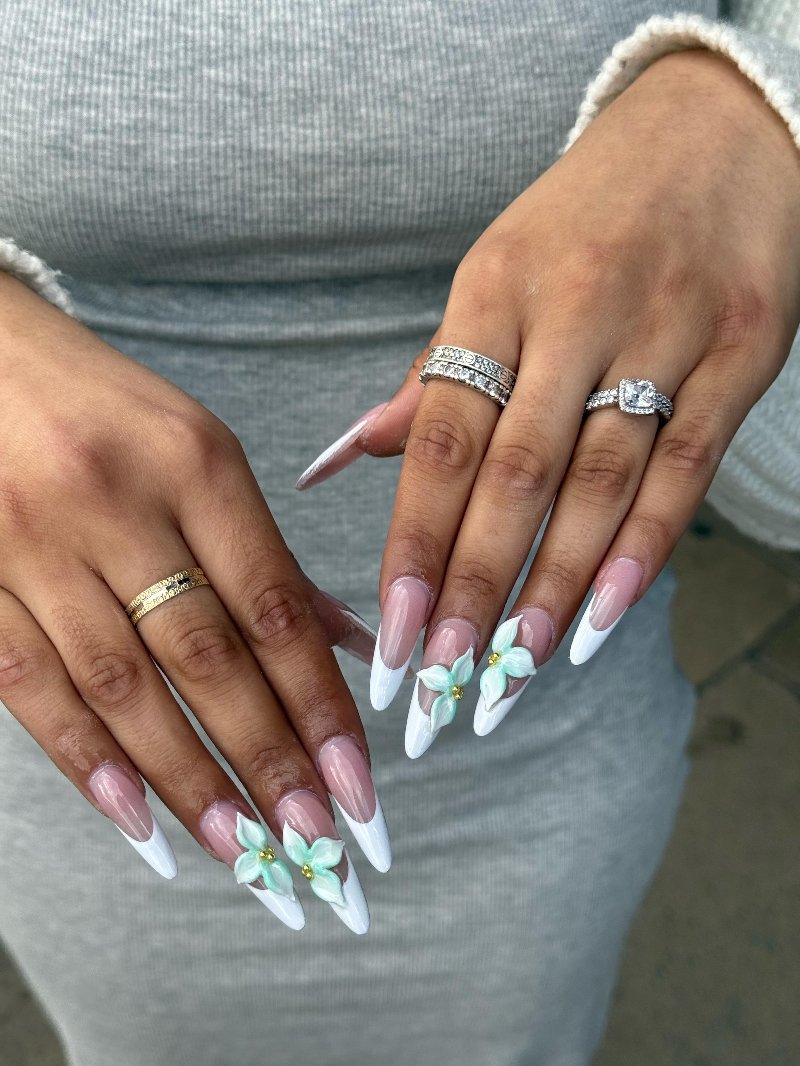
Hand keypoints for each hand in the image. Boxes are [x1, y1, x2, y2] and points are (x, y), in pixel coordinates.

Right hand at [0, 275, 389, 933]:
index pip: (273, 607)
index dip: (319, 703)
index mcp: (195, 464)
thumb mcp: (201, 453)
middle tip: (316, 840)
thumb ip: (266, 553)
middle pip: (207, 657)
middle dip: (268, 758)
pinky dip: (85, 760)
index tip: (358, 781)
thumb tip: (344, 642)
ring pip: (123, 687)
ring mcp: (37, 543)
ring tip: (243, 851)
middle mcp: (119, 504)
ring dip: (188, 779)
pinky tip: (135, 820)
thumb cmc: (106, 408)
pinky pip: (30, 685)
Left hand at [295, 49, 799, 753]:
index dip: (414, 543)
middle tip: (438, 684)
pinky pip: (685, 467)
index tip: (389, 635)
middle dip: (472, 589)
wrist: (714, 130)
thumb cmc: (584, 219)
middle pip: (514, 476)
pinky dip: (641, 551)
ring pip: (597, 483)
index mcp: (494, 290)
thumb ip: (433, 376)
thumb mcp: (494, 275)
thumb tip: (344, 458)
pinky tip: (601, 622)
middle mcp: (573, 311)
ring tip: (509, 672)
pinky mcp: (741, 350)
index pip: (443, 439)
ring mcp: (665, 330)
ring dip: (551, 589)